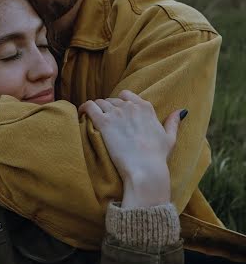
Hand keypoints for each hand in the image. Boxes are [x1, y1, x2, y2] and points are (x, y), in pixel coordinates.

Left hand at [78, 90, 183, 207]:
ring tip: (92, 118)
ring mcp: (116, 113)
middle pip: (113, 99)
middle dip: (108, 107)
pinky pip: (89, 106)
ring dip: (97, 109)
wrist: (145, 169)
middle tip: (105, 119)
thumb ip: (173, 122)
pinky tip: (82, 112)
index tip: (118, 112)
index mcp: (145, 107)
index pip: (127, 95)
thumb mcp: (170, 138)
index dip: (120, 103)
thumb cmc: (157, 157)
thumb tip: (181, 111)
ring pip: (100, 102)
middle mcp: (130, 106)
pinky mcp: (104, 122)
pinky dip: (84, 108)